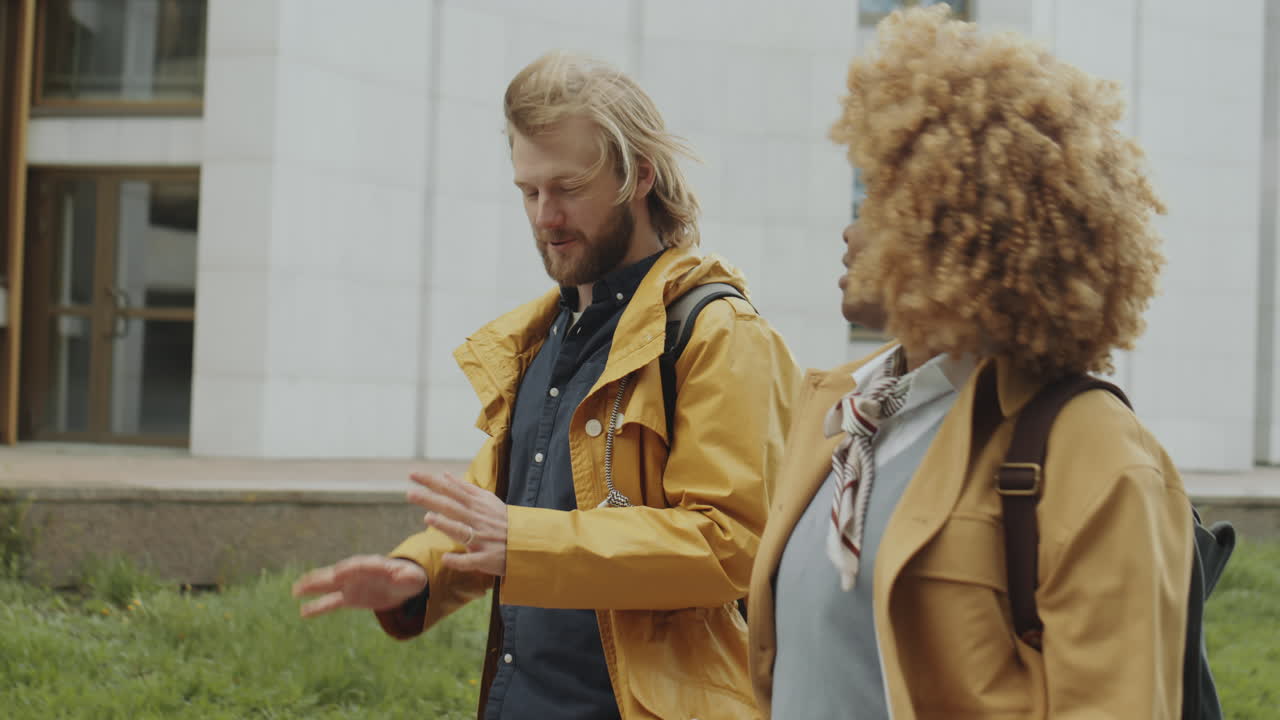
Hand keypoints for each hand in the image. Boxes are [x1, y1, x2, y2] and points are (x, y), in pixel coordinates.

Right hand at [291, 555, 427, 617]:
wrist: (403, 585)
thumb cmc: (409, 579)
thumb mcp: (413, 578)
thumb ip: (407, 577)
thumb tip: (405, 576)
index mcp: (373, 565)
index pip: (359, 565)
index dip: (350, 569)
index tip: (339, 573)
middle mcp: (358, 573)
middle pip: (337, 573)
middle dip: (323, 576)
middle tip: (307, 580)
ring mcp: (350, 585)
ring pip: (329, 585)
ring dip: (313, 588)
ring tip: (296, 591)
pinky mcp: (348, 598)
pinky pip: (331, 602)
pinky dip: (317, 607)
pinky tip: (303, 612)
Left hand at [409, 472, 508, 576]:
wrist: (527, 543)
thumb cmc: (502, 521)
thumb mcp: (487, 500)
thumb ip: (465, 488)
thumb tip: (445, 475)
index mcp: (476, 505)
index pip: (450, 490)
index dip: (431, 482)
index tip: (412, 475)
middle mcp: (477, 520)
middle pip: (451, 507)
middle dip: (431, 500)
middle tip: (410, 493)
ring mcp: (482, 538)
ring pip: (462, 531)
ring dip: (446, 525)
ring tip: (428, 518)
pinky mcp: (486, 557)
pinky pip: (471, 560)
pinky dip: (460, 560)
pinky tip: (447, 559)